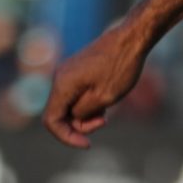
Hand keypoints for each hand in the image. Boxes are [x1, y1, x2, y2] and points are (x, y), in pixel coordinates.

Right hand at [44, 25, 147, 147]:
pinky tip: (106, 101)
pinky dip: (88, 104)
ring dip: (86, 115)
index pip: (51, 121)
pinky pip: (76, 95)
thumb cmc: (121, 66)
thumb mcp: (104, 97)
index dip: (67, 137)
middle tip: (105, 121)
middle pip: (60, 114)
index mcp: (63, 85)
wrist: (131, 38)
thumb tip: (73, 118)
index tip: (87, 144)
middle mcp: (60, 78)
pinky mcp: (77, 71)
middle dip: (80, 125)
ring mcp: (68, 73)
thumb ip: (84, 113)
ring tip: (108, 110)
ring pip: (69, 105)